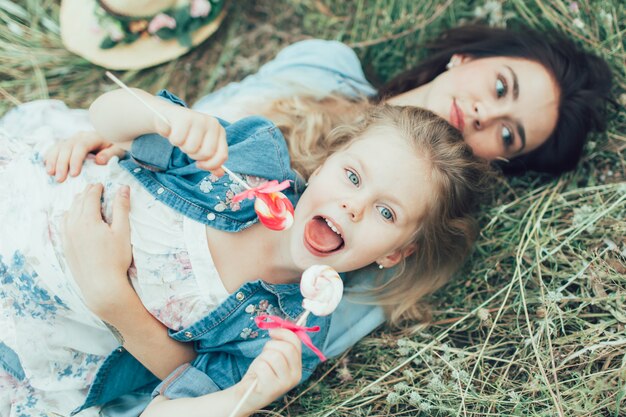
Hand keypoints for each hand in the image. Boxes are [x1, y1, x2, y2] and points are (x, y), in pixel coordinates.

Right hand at [44, 131, 125, 181]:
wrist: (112, 138)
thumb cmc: (116, 146)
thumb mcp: (119, 149)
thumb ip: (111, 154)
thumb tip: (99, 160)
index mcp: (93, 137)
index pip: (81, 146)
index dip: (76, 160)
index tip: (74, 174)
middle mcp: (80, 136)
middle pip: (67, 148)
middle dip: (62, 164)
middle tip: (60, 179)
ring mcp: (72, 139)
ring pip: (59, 147)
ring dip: (53, 160)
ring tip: (50, 173)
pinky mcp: (67, 143)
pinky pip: (55, 148)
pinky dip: (50, 156)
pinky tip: (46, 166)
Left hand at [61, 183, 133, 316]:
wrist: (101, 285)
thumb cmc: (115, 259)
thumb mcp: (123, 231)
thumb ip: (122, 208)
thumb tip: (123, 188)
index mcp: (88, 219)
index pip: (90, 197)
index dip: (96, 188)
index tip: (101, 184)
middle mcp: (73, 226)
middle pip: (78, 202)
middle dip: (86, 193)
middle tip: (93, 188)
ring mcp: (67, 237)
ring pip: (69, 213)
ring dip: (76, 204)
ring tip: (83, 200)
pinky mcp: (66, 247)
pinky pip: (63, 225)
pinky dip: (69, 216)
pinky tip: (73, 218)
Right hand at [155, 106, 226, 175]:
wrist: (168, 116)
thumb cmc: (187, 134)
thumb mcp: (201, 146)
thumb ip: (211, 161)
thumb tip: (219, 174)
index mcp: (220, 131)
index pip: (222, 155)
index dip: (210, 165)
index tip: (199, 164)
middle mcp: (212, 123)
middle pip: (206, 154)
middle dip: (194, 155)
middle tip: (188, 147)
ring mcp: (199, 119)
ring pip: (191, 148)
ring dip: (182, 147)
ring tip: (181, 138)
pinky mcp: (184, 117)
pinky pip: (178, 140)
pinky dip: (173, 140)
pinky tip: (173, 132)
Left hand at [236, 329, 302, 413]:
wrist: (247, 393)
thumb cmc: (261, 372)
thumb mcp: (274, 356)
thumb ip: (283, 343)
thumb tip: (285, 323)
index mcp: (298, 366)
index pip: (296, 343)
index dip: (284, 333)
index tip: (272, 332)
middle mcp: (296, 376)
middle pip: (287, 348)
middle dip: (271, 345)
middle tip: (265, 352)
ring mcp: (285, 383)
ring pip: (275, 356)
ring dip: (263, 357)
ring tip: (262, 364)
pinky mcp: (272, 388)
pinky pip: (263, 366)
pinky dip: (257, 367)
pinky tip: (257, 375)